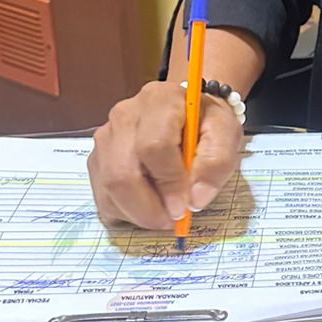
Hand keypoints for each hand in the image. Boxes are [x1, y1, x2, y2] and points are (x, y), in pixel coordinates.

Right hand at [88, 80, 243, 228]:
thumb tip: (195, 200)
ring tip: (164, 214)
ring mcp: (105, 138)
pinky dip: (125, 213)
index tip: (184, 207)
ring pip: (109, 188)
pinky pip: (102, 197)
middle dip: (148, 208)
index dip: (168, 183)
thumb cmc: (205, 122)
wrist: (184, 111)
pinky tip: (148, 207)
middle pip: (122, 173)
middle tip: (173, 220)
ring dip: (137, 214)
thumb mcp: (225, 133)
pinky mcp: (97, 159)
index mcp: (159, 100)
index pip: (154, 147)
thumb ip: (217, 163)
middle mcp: (123, 115)